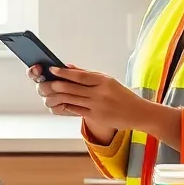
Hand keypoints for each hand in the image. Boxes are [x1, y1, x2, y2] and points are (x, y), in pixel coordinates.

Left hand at [28, 65, 144, 139]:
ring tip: (48, 92)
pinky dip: (65, 105)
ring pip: (71, 99)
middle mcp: (100, 93)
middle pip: (72, 88)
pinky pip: (76, 110)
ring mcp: (97, 106)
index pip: (80, 76)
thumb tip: (68, 67)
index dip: (64, 72)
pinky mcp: (96, 116)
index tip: (52, 69)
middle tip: (44, 81)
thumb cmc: (121, 95)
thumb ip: (88, 75)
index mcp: (104, 81)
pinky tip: (58, 102)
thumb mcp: (108, 81)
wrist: (139, 112)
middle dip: (56, 85)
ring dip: (57, 96)